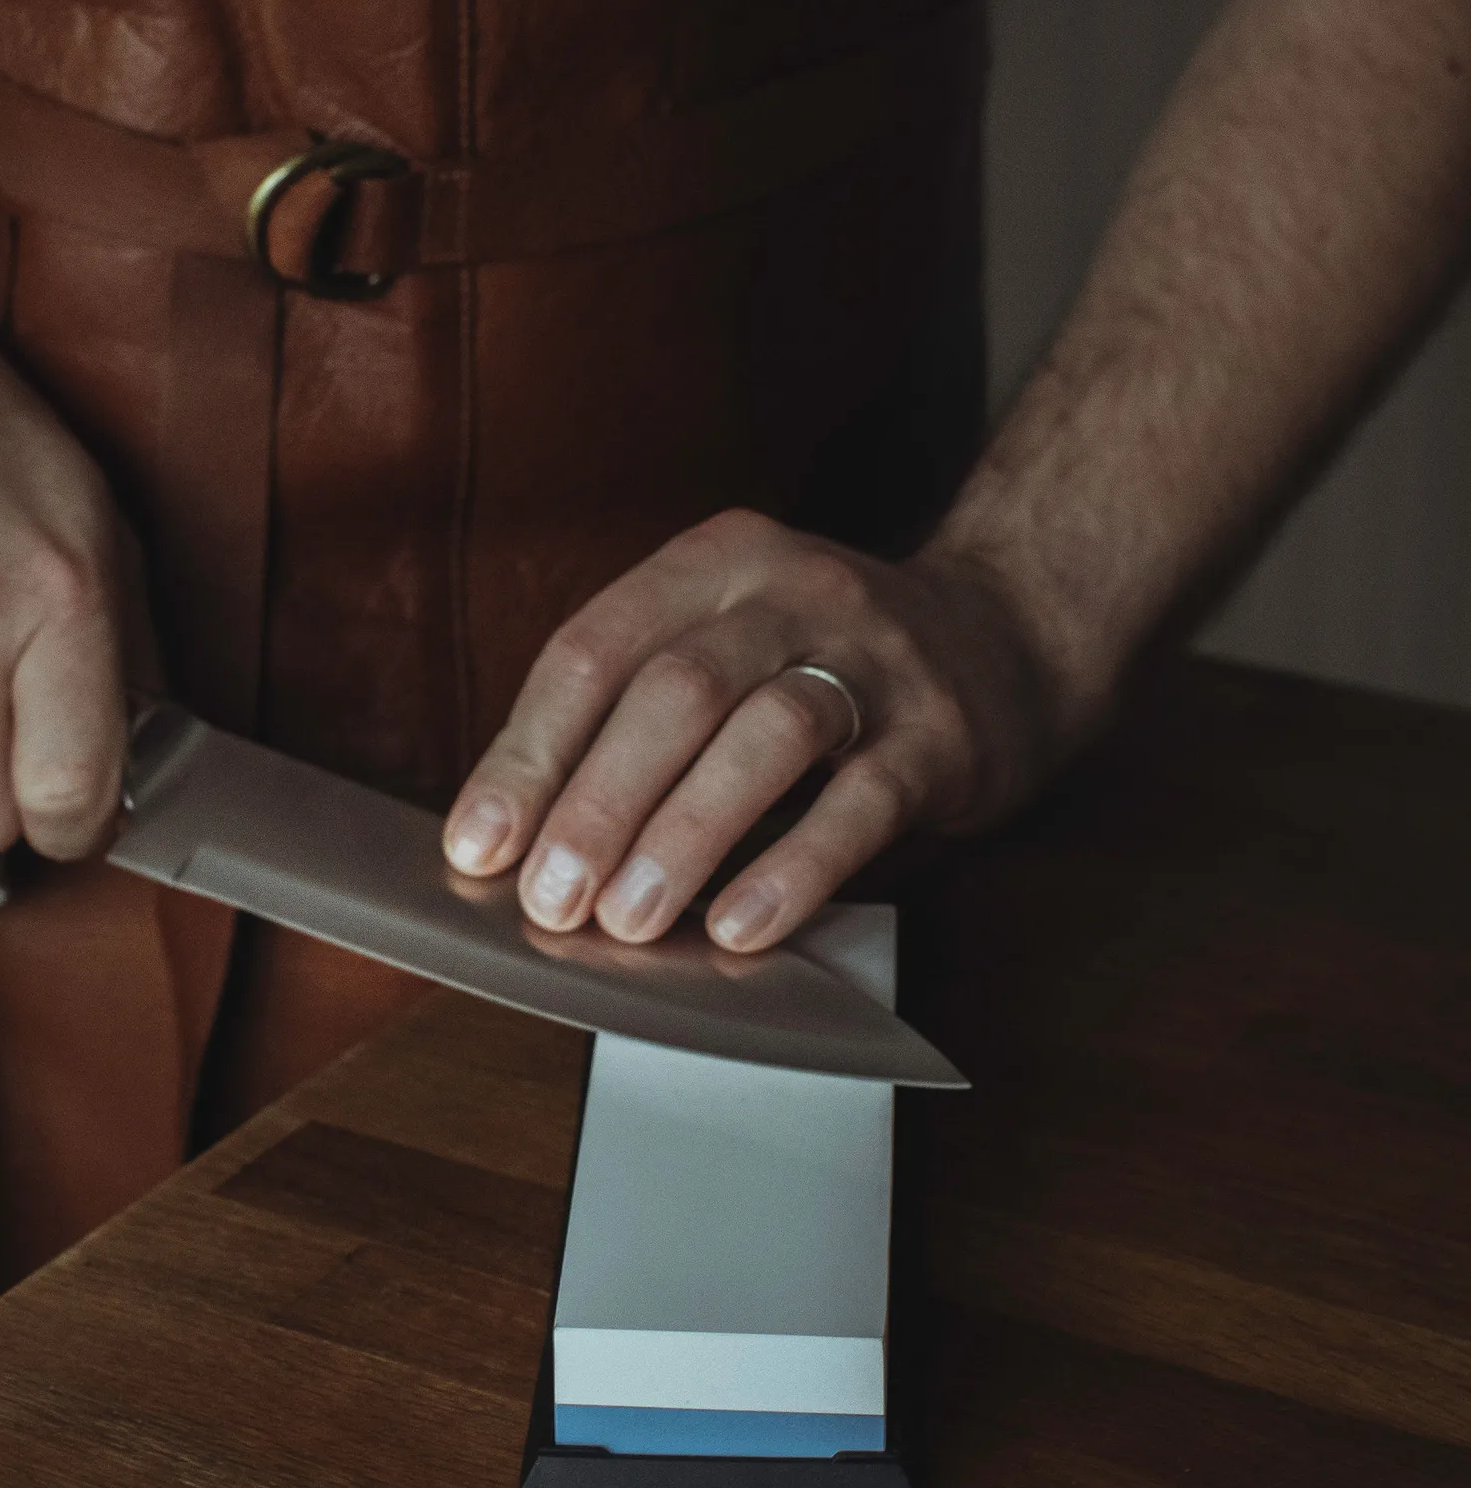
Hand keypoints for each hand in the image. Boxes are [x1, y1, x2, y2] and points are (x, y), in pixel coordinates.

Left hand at [442, 509, 1078, 952]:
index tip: (478, 846)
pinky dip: (793, 867)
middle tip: (549, 899)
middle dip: (597, 802)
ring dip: (685, 835)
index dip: (528, 753)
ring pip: (765, 734)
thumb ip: (636, 719)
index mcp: (714, 562)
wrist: (1009, 637)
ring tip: (628, 922)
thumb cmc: (825, 664)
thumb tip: (519, 841)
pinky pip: (860, 800)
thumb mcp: (728, 645)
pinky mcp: (941, 732)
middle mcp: (792, 590)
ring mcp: (875, 655)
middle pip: (673, 690)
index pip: (594, 648)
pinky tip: (741, 925)